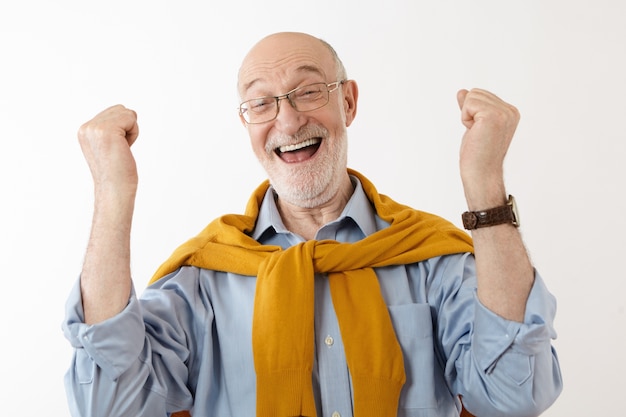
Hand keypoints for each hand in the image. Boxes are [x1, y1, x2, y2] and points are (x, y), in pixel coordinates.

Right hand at [78, 105, 138, 194]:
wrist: (115, 189)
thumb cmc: (117, 172)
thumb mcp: (108, 145)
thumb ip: (109, 128)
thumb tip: (126, 111)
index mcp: (85, 130)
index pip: (113, 112)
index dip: (121, 131)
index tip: (114, 149)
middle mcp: (87, 127)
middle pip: (120, 109)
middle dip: (127, 128)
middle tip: (119, 149)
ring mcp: (95, 128)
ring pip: (127, 113)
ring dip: (131, 131)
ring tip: (121, 149)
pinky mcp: (107, 130)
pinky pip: (131, 118)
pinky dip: (134, 134)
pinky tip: (125, 148)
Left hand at [456, 89, 518, 208]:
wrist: (481, 173)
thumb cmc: (477, 153)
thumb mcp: (474, 125)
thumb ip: (471, 107)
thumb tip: (462, 91)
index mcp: (510, 112)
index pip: (481, 94)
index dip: (473, 113)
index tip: (480, 131)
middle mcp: (511, 111)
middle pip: (476, 92)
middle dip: (469, 112)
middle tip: (478, 134)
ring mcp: (504, 113)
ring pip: (471, 96)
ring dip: (467, 116)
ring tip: (477, 134)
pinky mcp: (493, 116)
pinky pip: (468, 103)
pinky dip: (465, 118)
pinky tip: (475, 132)